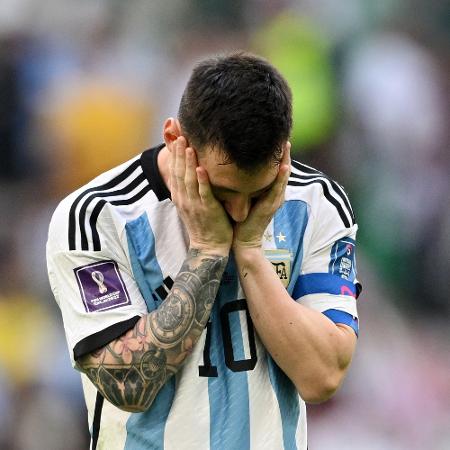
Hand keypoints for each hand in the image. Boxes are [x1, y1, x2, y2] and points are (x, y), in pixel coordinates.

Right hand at [170, 137, 232, 254]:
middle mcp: (184, 198)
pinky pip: (203, 193)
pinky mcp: (207, 210)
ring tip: (187, 145)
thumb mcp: (192, 203)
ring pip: (188, 180)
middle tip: (179, 134)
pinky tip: (200, 168)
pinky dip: (201, 181)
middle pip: (178, 171)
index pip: (174, 171)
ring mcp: (194, 204)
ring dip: (187, 162)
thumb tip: (191, 170)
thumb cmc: (204, 223)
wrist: (209, 246)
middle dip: (178, 153)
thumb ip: (190, 187)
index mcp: (180, 196)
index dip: (173, 154)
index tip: (174, 136)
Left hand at [232, 142, 290, 251]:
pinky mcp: (270, 207)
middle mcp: (275, 193)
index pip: (275, 167)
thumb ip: (243, 182)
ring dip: (286, 161)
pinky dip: (281, 178)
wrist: (242, 240)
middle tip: (284, 134)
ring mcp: (274, 200)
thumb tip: (234, 165)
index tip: (274, 135)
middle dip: (284, 153)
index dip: (276, 152)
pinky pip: (277, 190)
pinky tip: (283, 167)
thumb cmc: (240, 218)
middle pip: (283, 168)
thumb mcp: (243, 195)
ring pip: (283, 176)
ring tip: (287, 144)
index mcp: (269, 190)